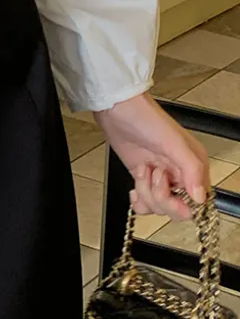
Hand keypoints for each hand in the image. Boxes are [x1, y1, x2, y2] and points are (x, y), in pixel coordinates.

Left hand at [94, 92, 209, 220]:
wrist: (117, 109)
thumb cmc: (146, 117)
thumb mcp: (173, 142)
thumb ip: (191, 169)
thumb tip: (200, 197)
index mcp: (193, 166)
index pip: (197, 201)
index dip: (181, 203)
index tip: (168, 191)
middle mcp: (179, 174)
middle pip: (177, 208)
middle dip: (160, 197)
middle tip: (152, 175)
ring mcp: (160, 177)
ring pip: (159, 207)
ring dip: (146, 193)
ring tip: (142, 171)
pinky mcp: (143, 178)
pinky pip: (145, 203)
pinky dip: (138, 200)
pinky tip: (134, 187)